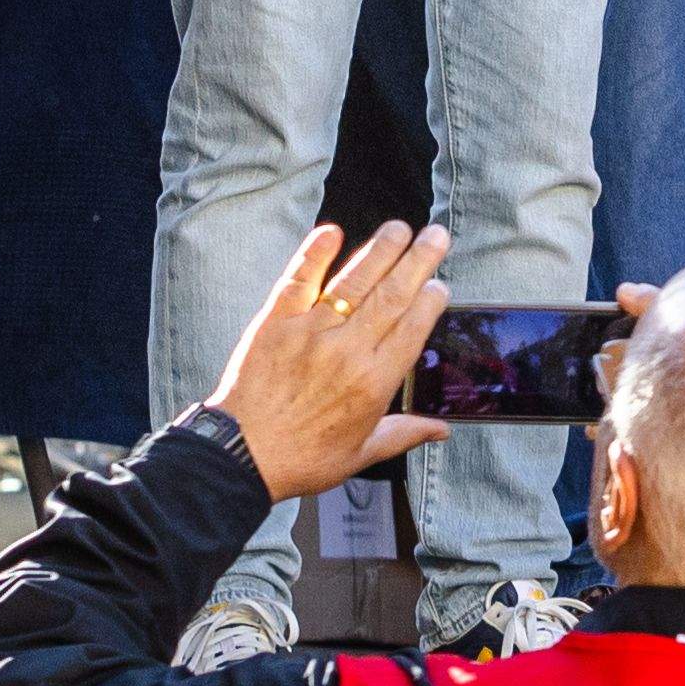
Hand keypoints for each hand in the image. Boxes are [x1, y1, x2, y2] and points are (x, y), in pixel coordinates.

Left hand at [210, 218, 452, 499]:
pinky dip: (315, 254)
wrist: (243, 455)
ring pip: (353, 282)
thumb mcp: (361, 453)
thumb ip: (404, 433)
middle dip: (417, 262)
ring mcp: (310, 332)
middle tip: (436, 236)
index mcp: (373, 383)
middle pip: (391, 297)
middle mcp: (347, 351)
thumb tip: (441, 431)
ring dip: (379, 251)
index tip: (440, 284)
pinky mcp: (276, 321)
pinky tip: (332, 231)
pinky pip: (299, 280)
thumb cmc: (303, 457)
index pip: (411, 329)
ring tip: (399, 228)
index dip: (429, 302)